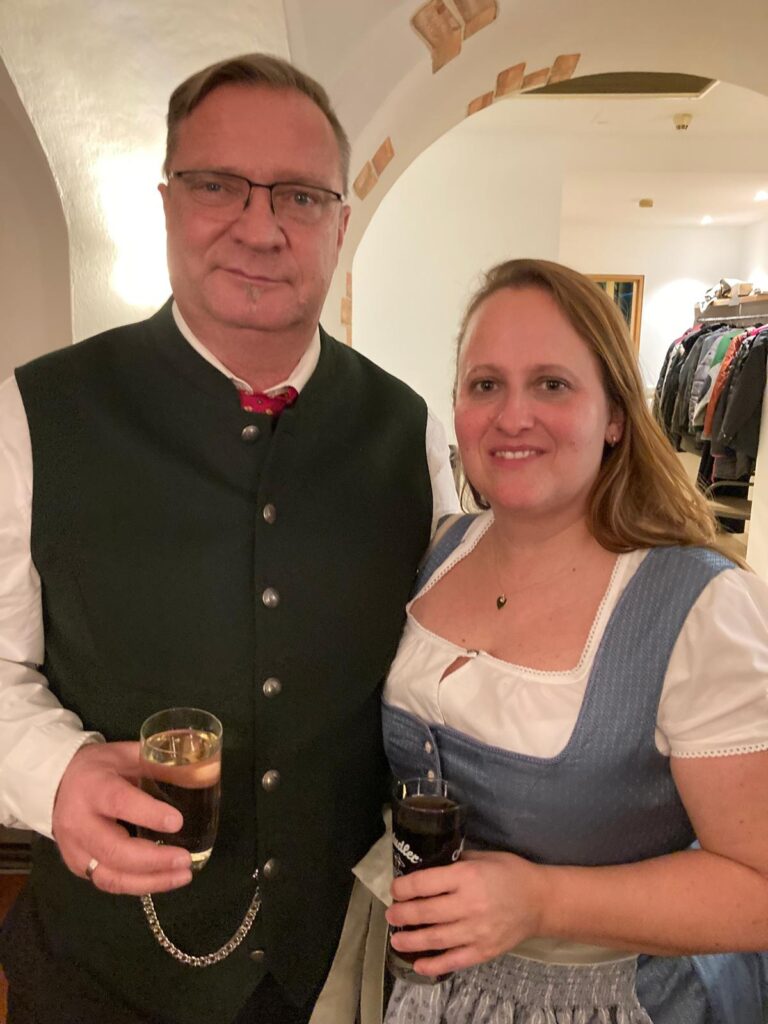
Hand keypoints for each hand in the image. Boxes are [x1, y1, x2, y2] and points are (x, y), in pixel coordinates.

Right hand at [52, 741, 192, 894]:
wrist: (56, 783)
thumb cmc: (99, 767)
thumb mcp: (126, 753)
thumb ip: (158, 762)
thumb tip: (200, 770)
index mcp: (93, 786)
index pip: (119, 802)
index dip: (148, 814)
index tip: (177, 822)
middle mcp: (79, 822)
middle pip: (114, 850)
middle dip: (154, 860)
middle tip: (186, 859)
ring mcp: (75, 849)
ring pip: (111, 876)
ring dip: (150, 881)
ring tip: (183, 876)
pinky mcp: (78, 866)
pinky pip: (109, 882)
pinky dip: (139, 885)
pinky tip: (163, 880)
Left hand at [386, 849, 544, 975]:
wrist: (540, 901)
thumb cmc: (510, 873)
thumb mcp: (482, 858)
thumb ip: (455, 864)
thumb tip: (427, 868)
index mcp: (467, 877)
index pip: (425, 883)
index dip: (404, 887)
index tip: (395, 890)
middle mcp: (469, 904)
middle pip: (426, 912)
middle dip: (403, 914)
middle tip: (391, 914)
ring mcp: (476, 931)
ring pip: (435, 938)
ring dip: (411, 940)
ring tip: (396, 939)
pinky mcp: (484, 951)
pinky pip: (454, 960)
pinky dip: (434, 964)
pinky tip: (418, 964)